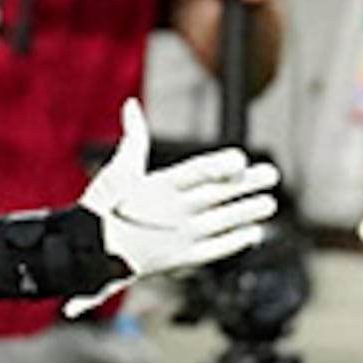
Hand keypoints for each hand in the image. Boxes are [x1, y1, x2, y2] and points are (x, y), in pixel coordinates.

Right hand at [71, 98, 279, 303]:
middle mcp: (174, 210)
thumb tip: (131, 105)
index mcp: (160, 185)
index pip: (198, 170)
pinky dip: (236, 241)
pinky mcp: (181, 258)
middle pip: (219, 194)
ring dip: (249, 211)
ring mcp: (180, 236)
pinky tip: (253, 233)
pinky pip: (216, 249)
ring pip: (223, 221)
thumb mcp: (118, 168)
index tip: (241, 158)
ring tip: (269, 203)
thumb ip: (134, 137)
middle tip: (272, 174)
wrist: (90, 252)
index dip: (223, 164)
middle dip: (248, 183)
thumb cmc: (105, 206)